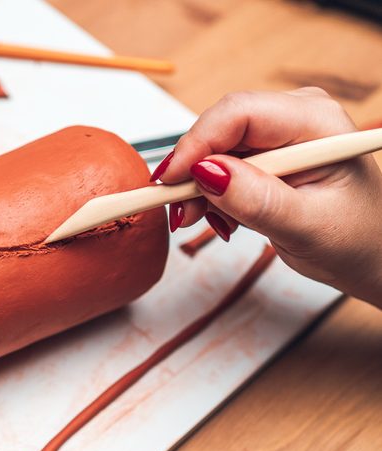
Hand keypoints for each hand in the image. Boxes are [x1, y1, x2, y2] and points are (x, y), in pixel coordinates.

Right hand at [155, 87, 381, 306]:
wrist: (372, 255)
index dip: (196, 144)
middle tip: (180, 214)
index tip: (170, 182)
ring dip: (198, 188)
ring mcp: (278, 135)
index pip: (238, 113)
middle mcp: (294, 118)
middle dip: (193, 171)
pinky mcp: (265, 155)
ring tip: (205, 223)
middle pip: (219, 129)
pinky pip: (220, 166)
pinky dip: (210, 194)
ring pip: (214, 149)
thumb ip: (256, 199)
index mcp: (315, 122)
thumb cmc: (357, 240)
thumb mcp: (306, 226)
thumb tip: (204, 172)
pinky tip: (223, 219)